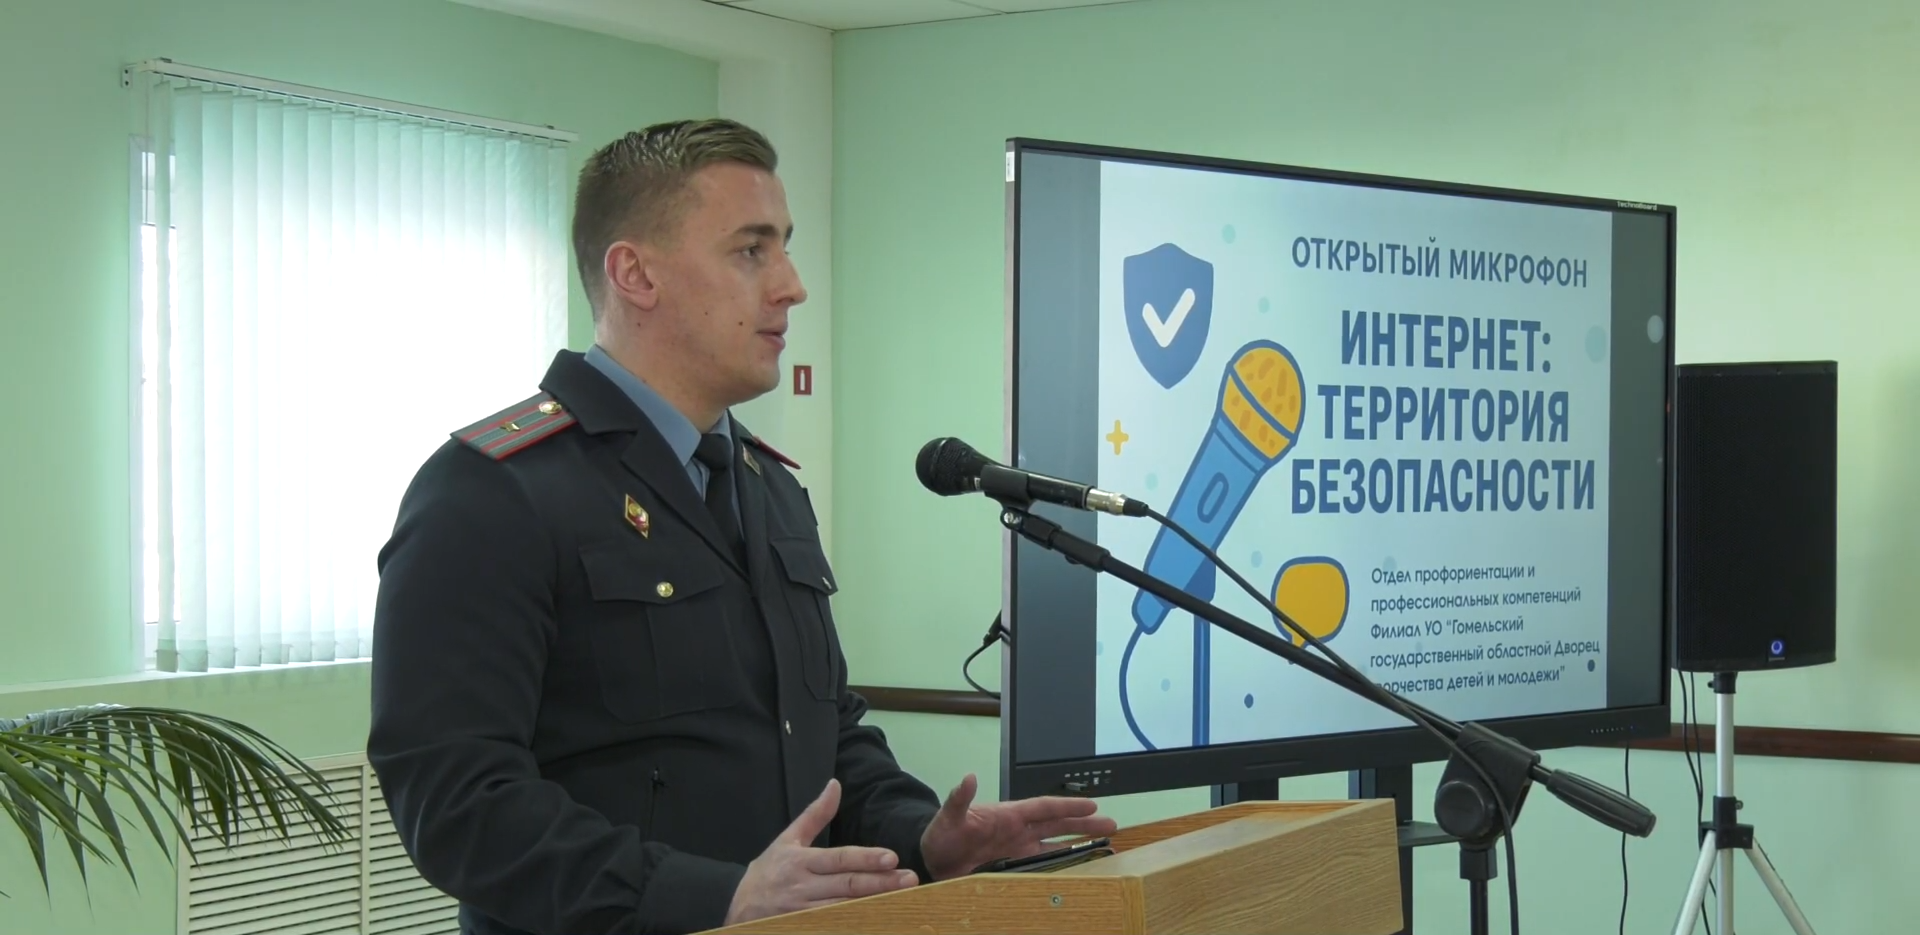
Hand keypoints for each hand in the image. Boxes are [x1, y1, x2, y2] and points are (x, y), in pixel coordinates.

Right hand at [724, 779, 919, 925]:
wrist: (735, 906)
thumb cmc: (767, 871)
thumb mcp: (788, 839)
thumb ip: (815, 814)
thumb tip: (835, 785)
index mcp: (801, 862)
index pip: (839, 859)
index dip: (866, 858)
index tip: (892, 857)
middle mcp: (803, 888)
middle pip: (848, 886)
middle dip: (881, 883)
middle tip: (910, 879)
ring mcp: (803, 914)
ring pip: (844, 910)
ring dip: (874, 906)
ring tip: (902, 900)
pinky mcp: (803, 929)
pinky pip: (834, 926)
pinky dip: (854, 923)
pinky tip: (877, 920)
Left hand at [917, 774, 1118, 880]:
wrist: (933, 862)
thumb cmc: (941, 836)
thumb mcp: (948, 817)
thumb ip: (959, 799)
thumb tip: (968, 778)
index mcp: (1008, 815)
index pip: (1043, 808)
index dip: (1067, 805)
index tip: (1092, 805)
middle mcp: (1018, 831)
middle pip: (1058, 825)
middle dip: (1084, 824)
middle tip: (1111, 824)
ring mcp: (1018, 850)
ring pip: (1056, 845)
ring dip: (1079, 844)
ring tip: (1104, 844)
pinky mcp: (1014, 868)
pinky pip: (1043, 866)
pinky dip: (1061, 867)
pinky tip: (1077, 869)